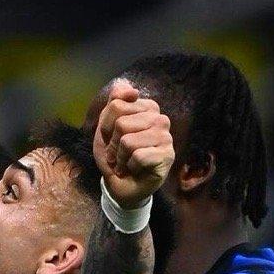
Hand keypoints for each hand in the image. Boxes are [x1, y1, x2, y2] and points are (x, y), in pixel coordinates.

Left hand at [92, 79, 173, 208]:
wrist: (120, 186)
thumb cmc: (115, 156)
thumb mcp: (106, 128)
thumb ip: (114, 103)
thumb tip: (129, 87)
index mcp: (147, 108)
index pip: (117, 104)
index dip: (106, 127)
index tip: (112, 139)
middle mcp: (160, 119)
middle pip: (121, 123)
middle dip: (113, 144)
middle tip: (119, 154)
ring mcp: (166, 137)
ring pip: (128, 141)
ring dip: (120, 158)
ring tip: (126, 163)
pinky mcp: (167, 156)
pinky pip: (138, 156)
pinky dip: (130, 167)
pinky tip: (135, 170)